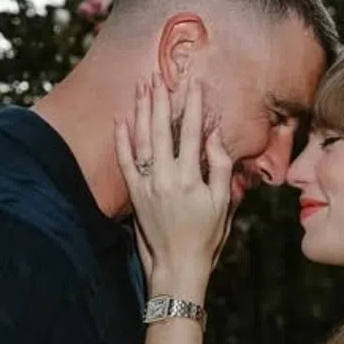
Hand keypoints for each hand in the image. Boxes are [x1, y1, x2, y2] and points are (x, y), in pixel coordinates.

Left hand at [115, 75, 233, 289]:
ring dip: (141, 111)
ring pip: (141, 140)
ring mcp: (146, 186)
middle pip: (162, 130)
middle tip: (159, 76)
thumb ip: (219, 168)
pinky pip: (124, 161)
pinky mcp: (134, 194)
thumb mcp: (222, 204)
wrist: (177, 267)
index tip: (193, 83)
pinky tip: (121, 119)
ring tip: (142, 87)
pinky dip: (121, 139)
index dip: (193, 105)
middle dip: (161, 100)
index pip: (192, 133)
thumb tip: (214, 137)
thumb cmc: (205, 238)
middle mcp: (165, 178)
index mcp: (190, 179)